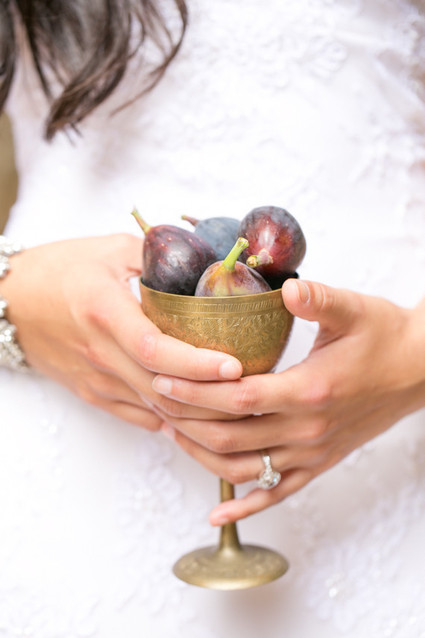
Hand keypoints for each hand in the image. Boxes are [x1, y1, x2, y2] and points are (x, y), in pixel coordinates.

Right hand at [0, 234, 242, 428]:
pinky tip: (200, 417)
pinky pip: (138, 415)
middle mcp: (99, 352)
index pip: (153, 347)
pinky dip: (171, 420)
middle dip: (210, 400)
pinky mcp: (92, 392)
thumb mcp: (110, 248)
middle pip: (161, 389)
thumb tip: (207, 262)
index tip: (234, 365)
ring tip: (234, 409)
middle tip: (251, 393)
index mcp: (102, 310)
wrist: (9, 301)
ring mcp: (95, 378)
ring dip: (195, 416)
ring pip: (153, 410)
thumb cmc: (59, 268)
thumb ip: (158, 256)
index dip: (196, 363)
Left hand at [151, 279, 424, 522]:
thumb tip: (286, 287)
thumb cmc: (383, 338)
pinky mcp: (319, 465)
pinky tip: (216, 512)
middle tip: (154, 399)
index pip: (238, 398)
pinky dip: (244, 505)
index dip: (196, 391)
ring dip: (201, 454)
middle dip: (186, 419)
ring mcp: (313, 453)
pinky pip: (277, 494)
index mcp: (310, 390)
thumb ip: (317, 300)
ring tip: (171, 431)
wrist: (419, 371)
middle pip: (231, 436)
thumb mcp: (352, 310)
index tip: (162, 378)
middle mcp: (308, 430)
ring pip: (244, 468)